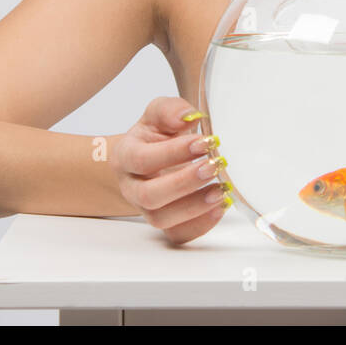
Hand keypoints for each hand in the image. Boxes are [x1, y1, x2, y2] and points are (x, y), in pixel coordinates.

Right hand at [113, 96, 228, 243]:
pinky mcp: (165, 224)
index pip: (142, 159)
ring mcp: (146, 209)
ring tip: (220, 190)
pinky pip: (178, 234)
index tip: (204, 142)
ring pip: (162, 219)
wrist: (152, 156)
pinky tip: (219, 207)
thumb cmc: (156, 135)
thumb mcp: (158, 114)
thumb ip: (170, 110)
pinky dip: (200, 225)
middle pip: (150, 195)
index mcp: (125, 156)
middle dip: (184, 183)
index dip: (173, 153)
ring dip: (194, 207)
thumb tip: (188, 116)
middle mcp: (131, 186)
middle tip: (214, 166)